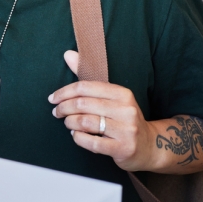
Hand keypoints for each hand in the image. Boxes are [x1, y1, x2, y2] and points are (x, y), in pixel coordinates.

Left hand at [49, 50, 156, 171]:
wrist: (149, 145)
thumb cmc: (122, 118)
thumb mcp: (110, 96)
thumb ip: (87, 75)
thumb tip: (67, 54)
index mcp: (122, 93)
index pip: (84, 87)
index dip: (64, 92)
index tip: (53, 98)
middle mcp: (126, 110)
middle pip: (82, 104)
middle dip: (63, 108)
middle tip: (56, 112)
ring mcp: (126, 130)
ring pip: (85, 122)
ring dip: (69, 123)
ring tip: (67, 123)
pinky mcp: (123, 148)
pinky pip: (91, 142)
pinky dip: (78, 138)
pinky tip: (76, 135)